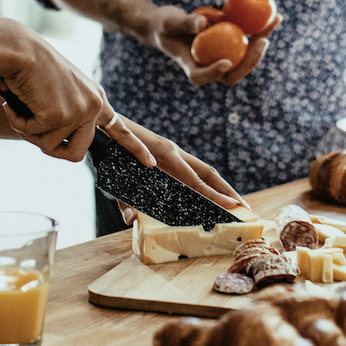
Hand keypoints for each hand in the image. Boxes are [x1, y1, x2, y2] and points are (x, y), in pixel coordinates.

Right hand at [0, 34, 127, 161]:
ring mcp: (79, 111)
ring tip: (21, 106)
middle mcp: (93, 105)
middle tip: (30, 128)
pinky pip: (33, 135)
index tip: (150, 163)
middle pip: (77, 153)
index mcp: (95, 98)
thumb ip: (69, 114)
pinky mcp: (60, 116)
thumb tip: (61, 143)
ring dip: (29, 130)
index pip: (118, 128)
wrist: (19, 49)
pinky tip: (15, 102)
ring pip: (50, 147)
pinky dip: (18, 122)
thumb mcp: (60, 91)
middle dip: (51, 149)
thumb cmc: (32, 68)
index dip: (134, 147)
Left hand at [105, 114, 243, 219]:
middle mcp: (173, 151)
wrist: (100, 125)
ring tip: (236, 204)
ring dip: (220, 186)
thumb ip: (123, 199)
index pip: (195, 180)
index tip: (232, 206)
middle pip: (208, 173)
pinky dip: (206, 182)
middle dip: (228, 191)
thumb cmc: (107, 151)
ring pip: (203, 170)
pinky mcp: (168, 152)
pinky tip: (211, 194)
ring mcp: (172, 150)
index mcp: (165, 155)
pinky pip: (192, 169)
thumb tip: (130, 220)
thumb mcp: (112, 177)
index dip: (214, 195)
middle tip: (246, 210)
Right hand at [135, 4, 279, 86]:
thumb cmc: (163, 25)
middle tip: (263, 41)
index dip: (214, 72)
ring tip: (275, 20)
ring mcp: (221, 57)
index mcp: (190, 66)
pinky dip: (261, 30)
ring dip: (262, 40)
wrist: (166, 26)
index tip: (226, 62)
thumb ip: (185, 23)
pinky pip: (247, 41)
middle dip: (251, 60)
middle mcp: (209, 66)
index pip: (201, 76)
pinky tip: (274, 16)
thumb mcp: (169, 22)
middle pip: (232, 73)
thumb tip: (203, 24)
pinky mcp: (229, 45)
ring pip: (245, 57)